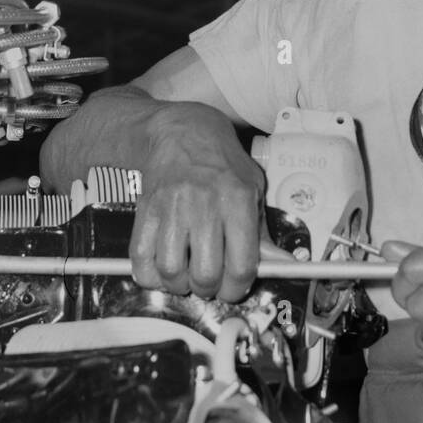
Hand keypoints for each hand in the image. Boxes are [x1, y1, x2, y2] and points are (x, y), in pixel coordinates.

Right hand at [130, 103, 265, 301]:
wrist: (182, 133)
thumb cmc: (222, 163)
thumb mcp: (254, 189)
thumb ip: (262, 233)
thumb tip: (281, 267)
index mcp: (237, 199)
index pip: (242, 266)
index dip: (239, 288)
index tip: (235, 287)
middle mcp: (203, 204)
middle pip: (205, 275)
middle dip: (209, 289)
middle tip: (210, 281)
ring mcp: (171, 207)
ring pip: (171, 272)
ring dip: (180, 284)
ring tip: (187, 273)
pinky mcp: (146, 210)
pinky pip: (141, 260)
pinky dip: (151, 275)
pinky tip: (164, 267)